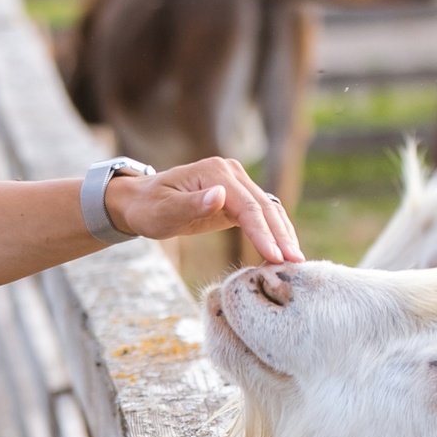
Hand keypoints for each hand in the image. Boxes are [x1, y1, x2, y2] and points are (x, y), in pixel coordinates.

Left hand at [107, 158, 301, 262]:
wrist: (140, 201)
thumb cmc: (148, 207)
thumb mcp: (164, 211)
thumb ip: (192, 205)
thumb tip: (220, 196)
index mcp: (216, 172)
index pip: (248, 206)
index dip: (264, 233)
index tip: (276, 257)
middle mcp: (231, 173)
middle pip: (266, 207)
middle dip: (282, 236)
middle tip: (296, 264)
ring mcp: (236, 184)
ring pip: (269, 210)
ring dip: (283, 235)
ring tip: (296, 262)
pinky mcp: (236, 198)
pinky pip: (260, 215)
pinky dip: (272, 233)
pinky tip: (281, 253)